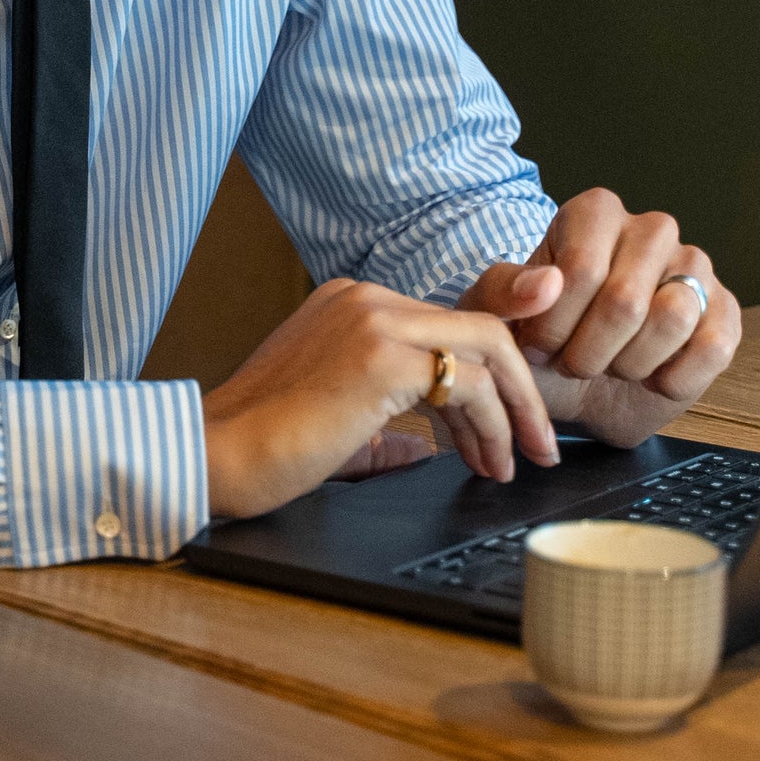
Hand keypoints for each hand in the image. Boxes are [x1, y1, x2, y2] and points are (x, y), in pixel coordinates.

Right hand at [202, 277, 559, 519]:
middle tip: (541, 443)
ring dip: (517, 411)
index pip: (446, 327)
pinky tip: (488, 462)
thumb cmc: (263, 447)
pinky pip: (470, 384)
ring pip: (487, 348)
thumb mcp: (337, 423)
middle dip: (522, 390)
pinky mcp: (383, 357)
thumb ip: (384, 427)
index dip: (489, 375)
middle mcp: (365, 298)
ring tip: (520, 461)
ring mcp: (374, 320)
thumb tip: (421, 450)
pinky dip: (493, 426)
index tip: (511, 423)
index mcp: (350, 304)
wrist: (218, 453)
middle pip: (480, 327)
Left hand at [458, 189, 741, 447]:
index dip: (554, 327)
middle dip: (588, 353)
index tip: (536, 346)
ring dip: (630, 364)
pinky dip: (674, 379)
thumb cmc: (536, 340)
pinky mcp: (724, 313)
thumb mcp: (496, 315)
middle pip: (626, 300)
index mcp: (594, 213)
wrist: (576, 388)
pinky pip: (712, 348)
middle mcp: (651, 229)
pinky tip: (651, 378)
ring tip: (611, 365)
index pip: (581, 271)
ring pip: (673, 319)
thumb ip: (503, 292)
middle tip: (573, 364)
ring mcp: (694, 269)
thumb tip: (546, 284)